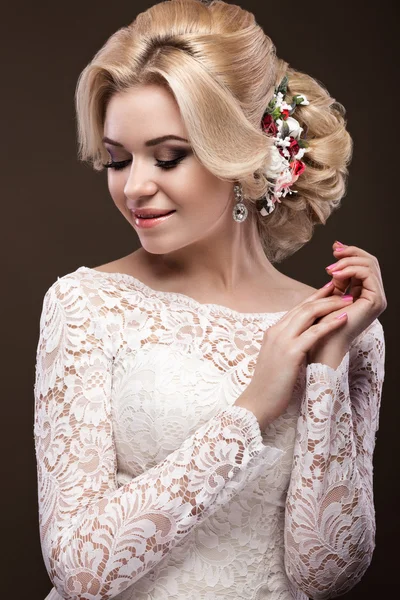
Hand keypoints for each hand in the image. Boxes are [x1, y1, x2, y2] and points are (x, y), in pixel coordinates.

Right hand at [234, 283, 354, 429]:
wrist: (257, 403)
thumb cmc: (270, 386)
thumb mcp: (278, 359)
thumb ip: (288, 345)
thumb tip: (306, 340)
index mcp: (273, 332)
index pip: (297, 308)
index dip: (315, 297)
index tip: (331, 290)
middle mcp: (276, 332)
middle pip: (304, 307)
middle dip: (326, 297)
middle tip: (345, 291)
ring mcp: (282, 341)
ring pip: (309, 314)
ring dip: (331, 305)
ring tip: (348, 300)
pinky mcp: (290, 352)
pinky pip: (314, 333)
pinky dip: (330, 324)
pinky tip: (343, 318)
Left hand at [315, 241, 386, 346]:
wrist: (322, 343)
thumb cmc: (322, 323)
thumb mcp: (330, 294)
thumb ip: (338, 278)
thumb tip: (336, 258)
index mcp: (365, 294)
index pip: (364, 265)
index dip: (350, 253)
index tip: (334, 247)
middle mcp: (375, 295)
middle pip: (370, 261)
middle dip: (351, 252)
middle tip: (334, 250)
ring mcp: (377, 298)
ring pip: (370, 264)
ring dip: (348, 261)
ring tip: (330, 268)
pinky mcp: (375, 300)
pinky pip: (367, 274)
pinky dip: (351, 269)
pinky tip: (335, 274)